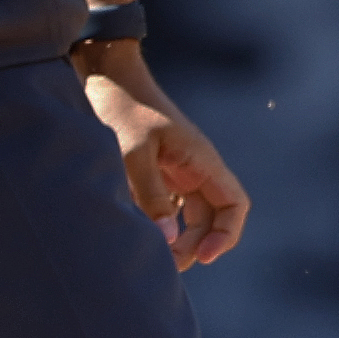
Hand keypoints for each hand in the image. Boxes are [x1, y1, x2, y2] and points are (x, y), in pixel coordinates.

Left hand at [74, 40, 250, 269]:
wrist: (104, 76)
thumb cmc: (122, 108)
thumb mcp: (133, 151)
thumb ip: (151, 195)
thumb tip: (168, 239)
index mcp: (201, 160)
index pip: (234, 205)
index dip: (226, 234)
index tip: (205, 255)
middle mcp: (195, 168)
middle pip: (212, 219)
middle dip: (196, 245)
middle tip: (167, 262)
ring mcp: (176, 171)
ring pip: (190, 217)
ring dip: (178, 239)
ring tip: (154, 255)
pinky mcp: (155, 173)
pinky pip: (168, 208)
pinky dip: (160, 226)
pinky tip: (141, 234)